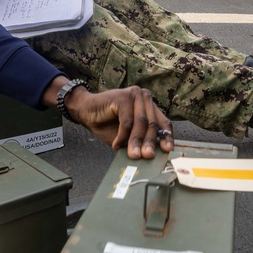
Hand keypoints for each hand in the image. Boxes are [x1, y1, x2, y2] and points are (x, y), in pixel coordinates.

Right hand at [47, 80, 173, 158]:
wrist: (85, 111)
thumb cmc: (107, 124)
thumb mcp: (127, 137)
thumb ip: (139, 141)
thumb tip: (152, 156)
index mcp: (149, 106)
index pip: (163, 123)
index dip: (166, 137)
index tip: (167, 151)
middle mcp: (145, 98)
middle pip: (152, 124)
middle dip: (149, 143)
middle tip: (147, 157)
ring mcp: (135, 95)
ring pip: (141, 123)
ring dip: (136, 141)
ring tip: (133, 155)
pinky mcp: (123, 97)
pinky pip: (127, 121)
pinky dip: (122, 135)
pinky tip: (116, 145)